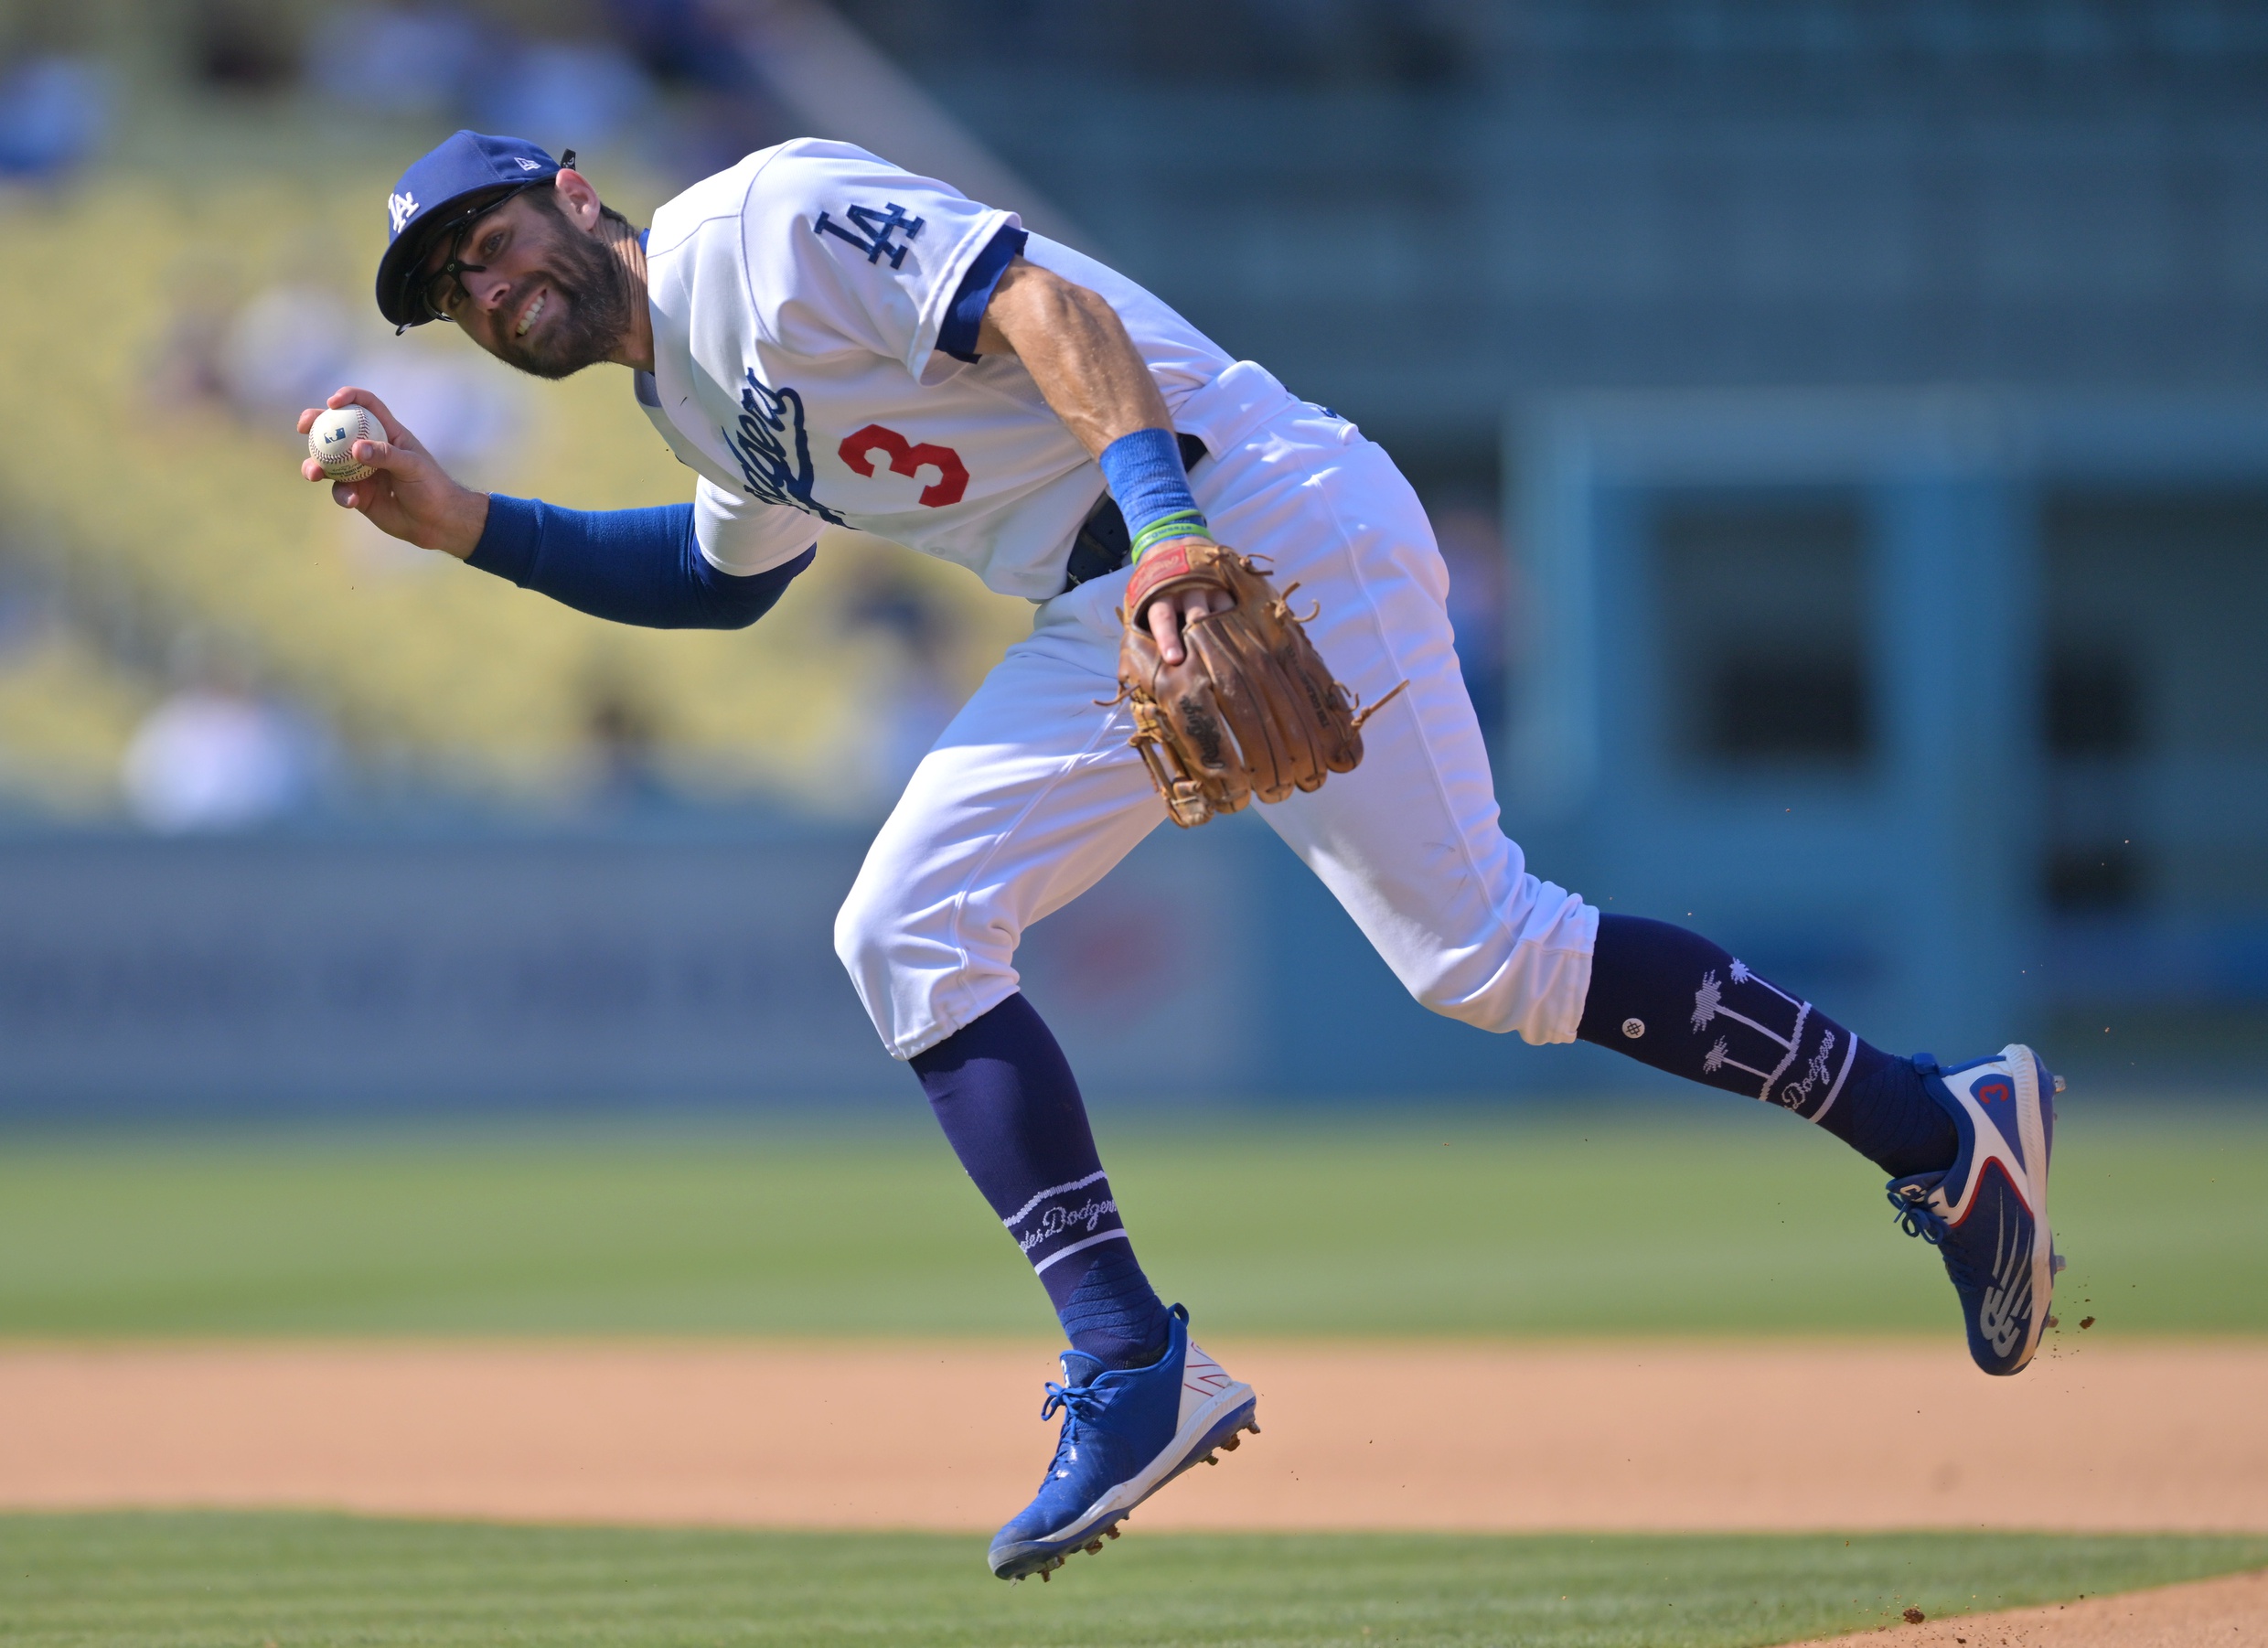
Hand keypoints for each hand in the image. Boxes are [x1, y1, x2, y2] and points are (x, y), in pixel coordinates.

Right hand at [297, 388, 488, 558]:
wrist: (438, 522)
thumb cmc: (432, 487)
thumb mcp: (413, 466)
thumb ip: (386, 455)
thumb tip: (356, 449)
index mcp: (387, 432)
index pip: (366, 405)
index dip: (348, 397)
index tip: (332, 402)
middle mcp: (370, 448)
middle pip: (337, 429)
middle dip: (316, 424)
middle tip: (303, 427)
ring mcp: (361, 471)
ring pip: (329, 462)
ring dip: (315, 465)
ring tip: (313, 473)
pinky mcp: (358, 494)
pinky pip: (339, 490)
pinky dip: (341, 494)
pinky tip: (352, 501)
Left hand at [1140, 538, 1233, 664]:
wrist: (1172, 541)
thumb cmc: (1155, 582)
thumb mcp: (1143, 597)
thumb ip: (1144, 623)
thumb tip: (1137, 663)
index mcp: (1161, 595)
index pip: (1163, 617)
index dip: (1168, 639)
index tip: (1175, 659)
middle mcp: (1187, 589)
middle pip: (1197, 616)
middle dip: (1202, 638)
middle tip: (1210, 664)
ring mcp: (1210, 584)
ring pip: (1222, 610)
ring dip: (1226, 632)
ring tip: (1235, 656)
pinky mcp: (1227, 582)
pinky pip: (1237, 604)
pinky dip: (1241, 621)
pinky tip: (1247, 638)